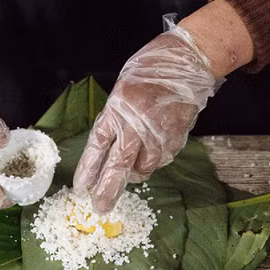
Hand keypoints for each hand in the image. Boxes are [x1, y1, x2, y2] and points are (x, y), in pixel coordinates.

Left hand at [73, 0, 252, 213]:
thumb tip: (108, 152)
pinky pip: (161, 160)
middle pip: (118, 165)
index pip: (97, 145)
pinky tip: (152, 153)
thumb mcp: (121, 92)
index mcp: (117, 109)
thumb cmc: (150, 72)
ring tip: (130, 171)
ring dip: (134, 174)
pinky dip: (153, 161)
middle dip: (108, 190)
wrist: (187, 62)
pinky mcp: (176, 139)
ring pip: (143, 168)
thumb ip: (114, 120)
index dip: (89, 168)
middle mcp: (136, 124)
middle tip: (101, 207)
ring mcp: (158, 134)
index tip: (81, 187)